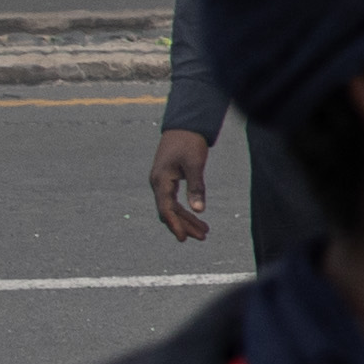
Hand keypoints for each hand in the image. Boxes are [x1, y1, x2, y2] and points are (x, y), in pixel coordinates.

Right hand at [150, 127, 215, 243]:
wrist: (183, 125)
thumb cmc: (189, 143)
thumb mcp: (195, 165)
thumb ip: (196, 187)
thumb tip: (199, 210)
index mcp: (161, 180)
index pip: (166, 209)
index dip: (175, 225)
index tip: (184, 238)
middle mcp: (158, 183)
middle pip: (169, 211)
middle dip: (185, 225)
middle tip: (203, 237)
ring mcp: (162, 182)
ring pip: (172, 207)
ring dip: (187, 219)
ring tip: (205, 231)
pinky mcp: (168, 180)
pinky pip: (174, 200)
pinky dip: (185, 209)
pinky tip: (197, 217)